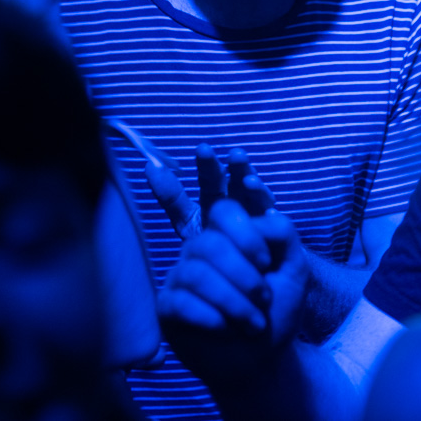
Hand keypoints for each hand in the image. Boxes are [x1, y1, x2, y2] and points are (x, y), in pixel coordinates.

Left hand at [145, 143, 275, 239]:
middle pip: (237, 177)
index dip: (207, 162)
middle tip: (235, 155)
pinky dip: (270, 216)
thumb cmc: (210, 242)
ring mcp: (255, 211)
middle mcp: (237, 197)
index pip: (210, 174)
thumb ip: (170, 196)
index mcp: (215, 194)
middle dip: (237, 166)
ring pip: (257, 193)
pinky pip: (271, 221)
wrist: (232, 271)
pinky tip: (269, 213)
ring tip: (250, 182)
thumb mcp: (186, 221)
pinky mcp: (271, 228)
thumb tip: (149, 165)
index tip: (203, 149)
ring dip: (256, 185)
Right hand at [158, 199, 308, 387]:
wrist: (264, 358)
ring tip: (253, 323)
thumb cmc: (276, 311)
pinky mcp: (167, 308)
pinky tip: (226, 329)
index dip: (246, 235)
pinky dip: (211, 317)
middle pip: (209, 244)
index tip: (266, 264)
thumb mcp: (294, 269)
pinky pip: (180, 303)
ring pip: (195, 274)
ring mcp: (180, 278)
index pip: (224, 211)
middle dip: (244, 277)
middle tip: (264, 299)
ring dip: (233, 302)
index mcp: (228, 236)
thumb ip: (283, 234)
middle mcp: (199, 251)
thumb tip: (261, 217)